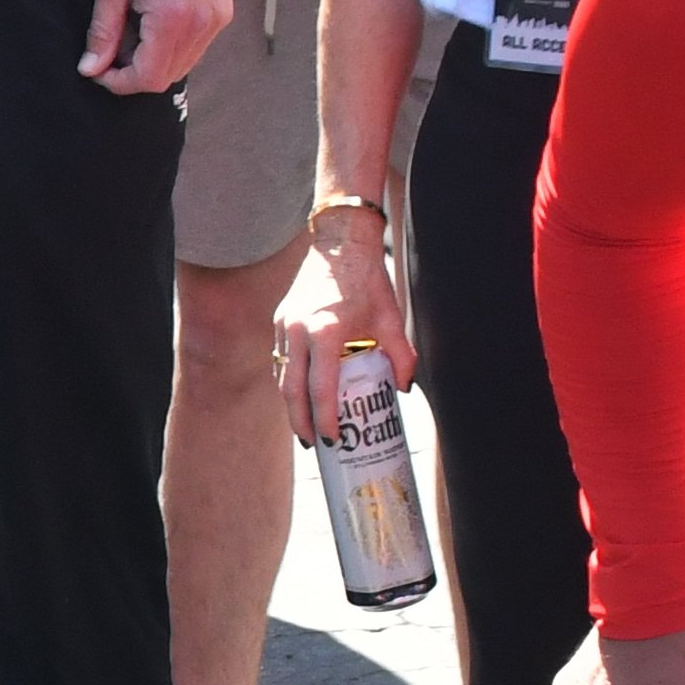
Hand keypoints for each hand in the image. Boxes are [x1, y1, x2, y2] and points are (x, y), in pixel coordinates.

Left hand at [81, 0, 231, 92]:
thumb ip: (102, 30)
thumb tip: (90, 68)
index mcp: (170, 19)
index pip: (147, 79)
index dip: (119, 83)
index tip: (99, 70)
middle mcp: (200, 25)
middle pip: (166, 78)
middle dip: (135, 73)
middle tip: (113, 48)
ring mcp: (216, 20)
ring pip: (183, 65)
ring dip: (155, 60)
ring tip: (135, 29)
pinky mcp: (223, 11)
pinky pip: (197, 47)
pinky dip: (174, 46)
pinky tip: (158, 19)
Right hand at [276, 210, 408, 444]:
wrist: (341, 241)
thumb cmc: (368, 279)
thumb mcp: (391, 318)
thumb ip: (401, 355)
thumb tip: (404, 389)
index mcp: (325, 331)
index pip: (320, 388)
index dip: (325, 418)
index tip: (333, 438)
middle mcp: (298, 331)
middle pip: (292, 391)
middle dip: (301, 421)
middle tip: (314, 443)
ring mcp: (284, 325)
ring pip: (283, 376)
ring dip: (293, 404)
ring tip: (308, 425)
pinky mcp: (280, 320)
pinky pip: (281, 359)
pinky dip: (290, 381)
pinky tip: (302, 395)